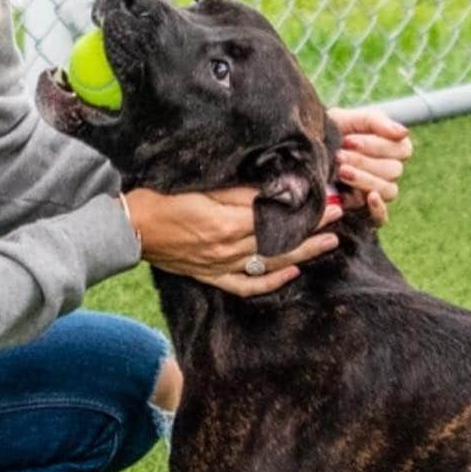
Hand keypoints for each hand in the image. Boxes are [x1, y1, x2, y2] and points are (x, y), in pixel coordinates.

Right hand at [123, 187, 342, 298]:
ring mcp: (220, 265)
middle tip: (340, 217)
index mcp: (224, 223)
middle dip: (313, 228)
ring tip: (328, 243)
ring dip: (303, 253)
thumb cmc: (159, 198)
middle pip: (280, 239)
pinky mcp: (211, 275)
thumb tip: (273, 189)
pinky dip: (272, 283)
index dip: (304, 208)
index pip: (276, 216)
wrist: (130, 227)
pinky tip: (293, 273)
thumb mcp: (198, 187)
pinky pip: (247, 284)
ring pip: (271, 263)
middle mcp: (227, 248)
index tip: (329, 198)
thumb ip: (236, 191)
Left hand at [327, 107, 412, 225]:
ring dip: (365, 179)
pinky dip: (378, 209)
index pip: (402, 149)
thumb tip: (404, 132)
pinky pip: (381, 218)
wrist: (301, 153)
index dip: (377, 145)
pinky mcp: (364, 212)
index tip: (348, 140)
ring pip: (388, 190)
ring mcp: (378, 192)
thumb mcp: (348, 120)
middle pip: (394, 170)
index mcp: (392, 148)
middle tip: (339, 156)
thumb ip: (375, 122)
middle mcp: (389, 172)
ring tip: (341, 171)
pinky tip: (369, 197)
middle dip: (364, 161)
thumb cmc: (329, 132)